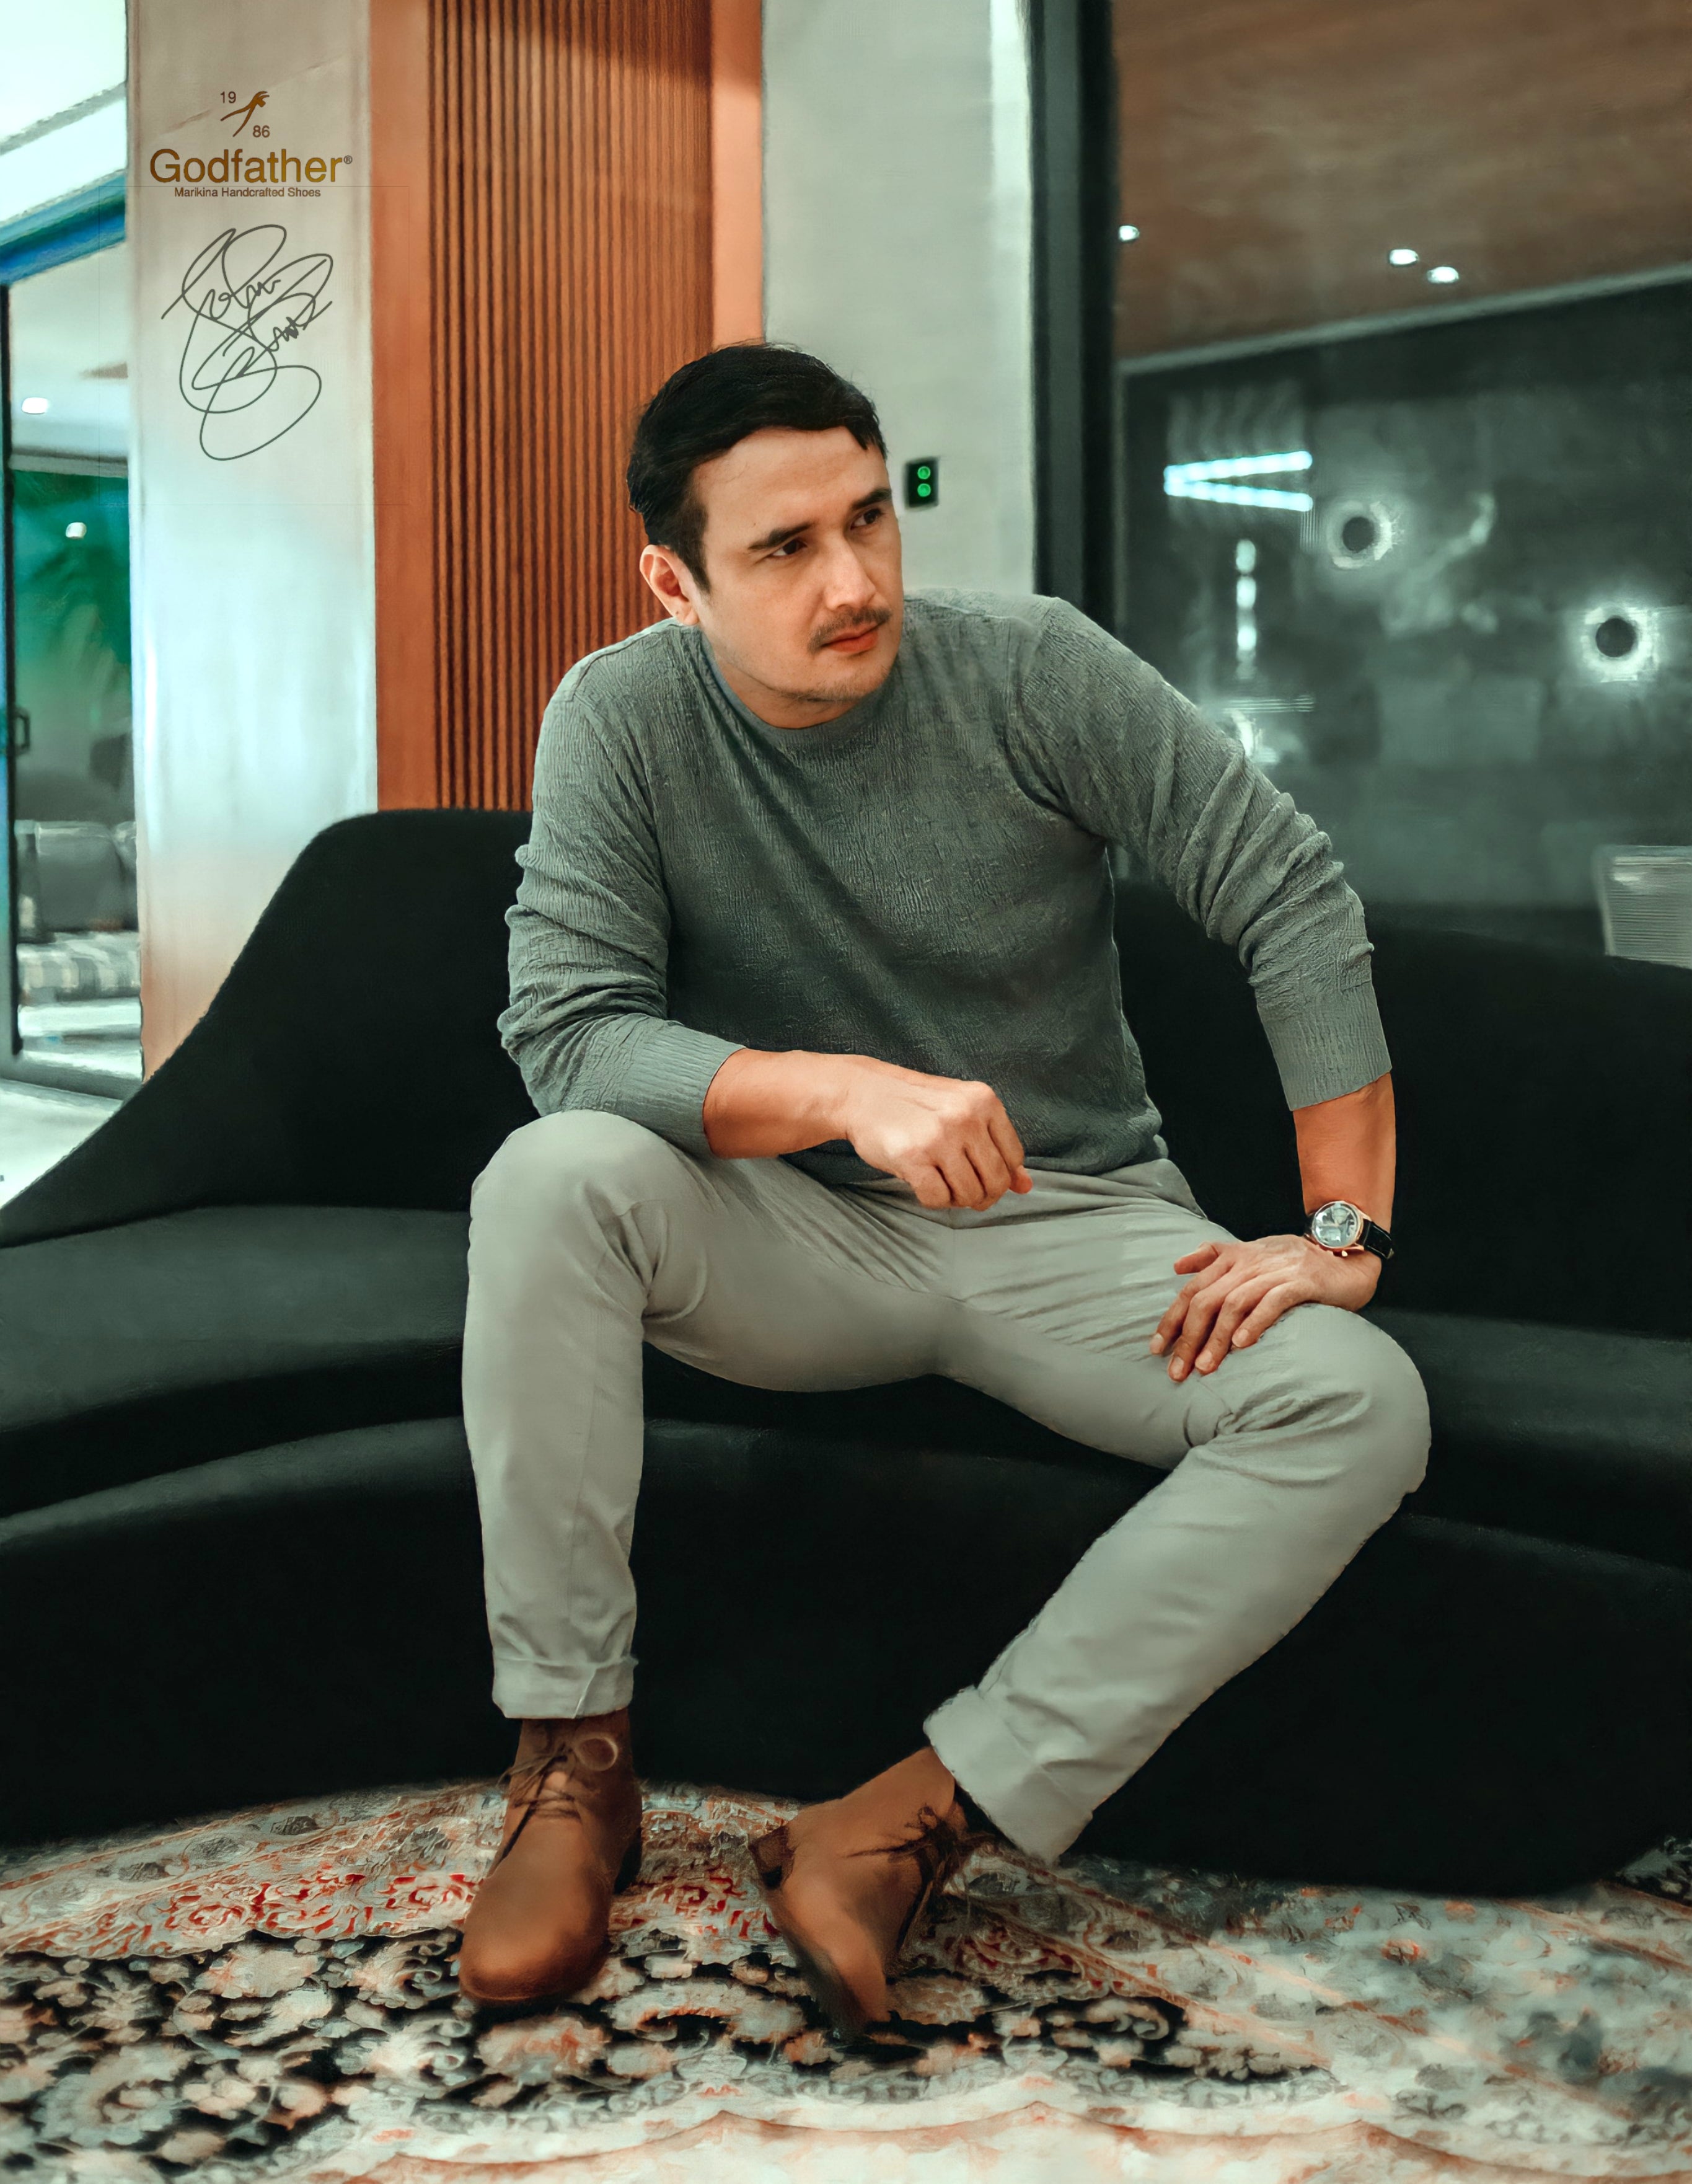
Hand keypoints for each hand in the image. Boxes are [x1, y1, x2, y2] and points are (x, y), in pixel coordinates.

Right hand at [836, 1058, 1034, 1209]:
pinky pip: (938, 1199)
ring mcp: (939, 1137)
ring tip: (942, 1184)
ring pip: (969, 1194)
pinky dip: (933, 1200)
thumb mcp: (962, 1113)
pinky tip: (923, 1184)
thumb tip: (1026, 1186)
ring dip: (957, 1199)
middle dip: (983, 1195)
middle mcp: (965, 1117)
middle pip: (995, 1180)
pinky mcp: (912, 1157)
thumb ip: (995, 1146)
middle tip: (964, 1192)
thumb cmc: (916, 1107)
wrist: (862, 1094)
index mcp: (984, 1101)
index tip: (981, 1175)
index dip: (1001, 1176)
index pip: (1013, 1157)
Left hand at [1149, 1234, 1379, 1380]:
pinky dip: (1254, 1323)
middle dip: (1188, 1337)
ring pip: (1235, 1304)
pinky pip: (1272, 1302)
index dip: (1171, 1320)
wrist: (1344, 1255)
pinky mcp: (1302, 1282)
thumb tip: (1177, 1266)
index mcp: (1233, 1257)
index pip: (1192, 1289)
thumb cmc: (1293, 1263)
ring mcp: (1276, 1271)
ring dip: (1217, 1338)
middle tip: (1178, 1371)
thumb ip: (1214, 1257)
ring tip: (1205, 1367)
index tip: (1156, 1349)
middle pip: (1207, 1300)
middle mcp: (1250, 1262)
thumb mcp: (1250, 1253)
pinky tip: (1242, 1345)